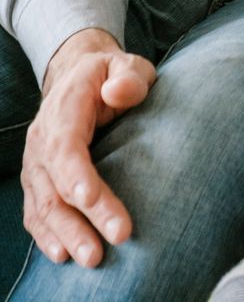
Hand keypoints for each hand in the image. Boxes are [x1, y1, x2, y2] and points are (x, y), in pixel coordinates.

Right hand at [22, 29, 153, 267]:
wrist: (81, 76)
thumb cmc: (112, 75)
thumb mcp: (127, 65)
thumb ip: (128, 77)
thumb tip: (119, 92)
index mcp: (64, 110)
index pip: (65, 147)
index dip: (76, 175)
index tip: (92, 199)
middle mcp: (42, 141)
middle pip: (54, 186)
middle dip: (78, 219)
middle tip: (102, 249)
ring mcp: (37, 164)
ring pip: (43, 205)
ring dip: (64, 235)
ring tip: (89, 259)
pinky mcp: (39, 180)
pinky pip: (36, 211)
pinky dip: (46, 235)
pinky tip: (63, 255)